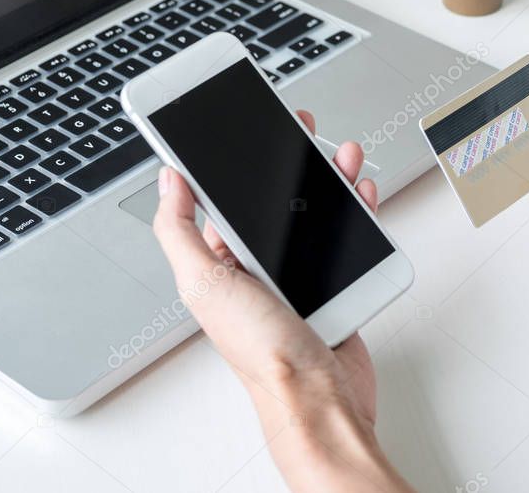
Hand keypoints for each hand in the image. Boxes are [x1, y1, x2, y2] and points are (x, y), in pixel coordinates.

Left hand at [152, 111, 410, 491]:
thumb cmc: (263, 355)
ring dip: (328, 180)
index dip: (234, 161)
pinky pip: (344, 239)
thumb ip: (180, 231)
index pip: (223, 199)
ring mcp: (296, 276)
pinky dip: (356, 213)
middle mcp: (257, 268)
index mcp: (221, 263)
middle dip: (290, 163)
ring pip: (313, 214)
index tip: (246, 128)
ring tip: (342, 156)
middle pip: (274, 200)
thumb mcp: (206, 284)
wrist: (319, 400)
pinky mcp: (331, 285)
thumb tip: (167, 181)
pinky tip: (360, 195)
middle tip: (302, 131)